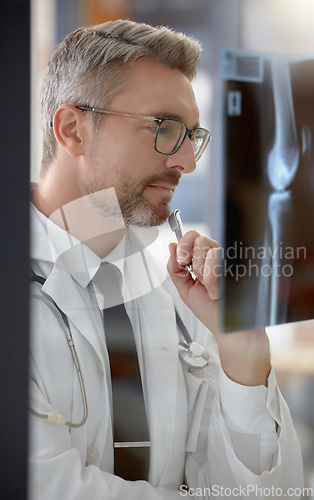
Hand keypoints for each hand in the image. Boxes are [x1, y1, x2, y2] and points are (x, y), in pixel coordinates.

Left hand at [167, 231, 270, 386]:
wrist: (228, 327)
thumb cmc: (211, 311)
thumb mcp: (185, 289)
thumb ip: (175, 268)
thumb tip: (171, 246)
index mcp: (203, 259)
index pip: (191, 236)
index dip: (183, 246)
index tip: (182, 263)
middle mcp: (217, 256)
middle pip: (198, 238)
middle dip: (190, 258)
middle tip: (195, 276)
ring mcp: (228, 259)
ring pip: (207, 246)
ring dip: (202, 271)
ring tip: (210, 287)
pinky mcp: (238, 264)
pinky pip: (217, 258)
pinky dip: (211, 278)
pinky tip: (217, 290)